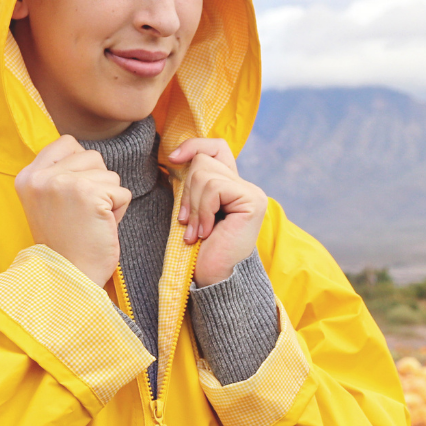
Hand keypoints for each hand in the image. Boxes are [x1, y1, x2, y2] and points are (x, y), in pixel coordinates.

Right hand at [15, 135, 130, 285]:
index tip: (76, 196)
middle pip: (93, 156)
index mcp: (28, 176)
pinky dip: (120, 212)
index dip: (82, 166)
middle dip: (99, 184)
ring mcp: (65, 183)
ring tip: (91, 222)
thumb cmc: (65, 244)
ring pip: (110, 175)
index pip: (67, 143)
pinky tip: (101, 228)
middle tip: (84, 214)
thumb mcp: (47, 202)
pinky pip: (123, 192)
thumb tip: (87, 153)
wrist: (66, 278)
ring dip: (110, 200)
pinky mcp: (89, 193)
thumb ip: (59, 175)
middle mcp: (42, 176)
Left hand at [169, 139, 267, 286]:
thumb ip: (194, 184)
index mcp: (232, 186)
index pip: (216, 148)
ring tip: (197, 232)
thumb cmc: (201, 251)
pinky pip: (214, 188)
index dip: (194, 146)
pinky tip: (206, 233)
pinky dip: (203, 211)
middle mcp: (246, 186)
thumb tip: (177, 155)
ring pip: (206, 173)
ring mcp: (251, 192)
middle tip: (188, 223)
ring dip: (193, 206)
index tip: (173, 158)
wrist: (214, 279)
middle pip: (204, 161)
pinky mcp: (252, 200)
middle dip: (187, 192)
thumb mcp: (192, 210)